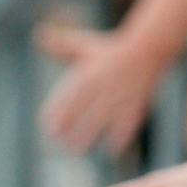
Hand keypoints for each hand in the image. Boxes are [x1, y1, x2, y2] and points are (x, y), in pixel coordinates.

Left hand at [37, 24, 177, 154]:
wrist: (146, 49)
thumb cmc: (111, 50)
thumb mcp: (84, 45)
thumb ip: (61, 46)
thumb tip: (39, 35)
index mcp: (85, 77)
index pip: (63, 102)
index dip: (54, 118)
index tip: (49, 129)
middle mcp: (98, 90)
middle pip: (77, 118)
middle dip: (67, 134)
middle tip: (62, 146)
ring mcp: (116, 100)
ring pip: (97, 127)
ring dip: (86, 141)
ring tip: (78, 151)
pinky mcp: (133, 108)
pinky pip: (122, 130)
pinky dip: (116, 141)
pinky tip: (110, 149)